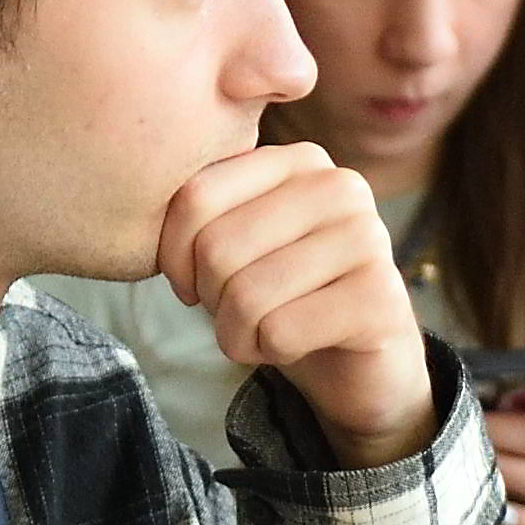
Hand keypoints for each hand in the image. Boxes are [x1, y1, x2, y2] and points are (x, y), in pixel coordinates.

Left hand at [160, 143, 432, 466]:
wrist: (361, 364)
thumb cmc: (284, 298)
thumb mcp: (236, 247)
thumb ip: (203, 217)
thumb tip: (143, 217)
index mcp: (300, 161)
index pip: (197, 196)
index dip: (174, 256)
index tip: (190, 285)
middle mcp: (341, 187)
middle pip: (219, 248)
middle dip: (212, 300)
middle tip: (237, 315)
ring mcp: (369, 239)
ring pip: (248, 296)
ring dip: (237, 334)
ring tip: (263, 333)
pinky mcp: (382, 299)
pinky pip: (280, 332)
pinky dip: (270, 352)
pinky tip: (295, 346)